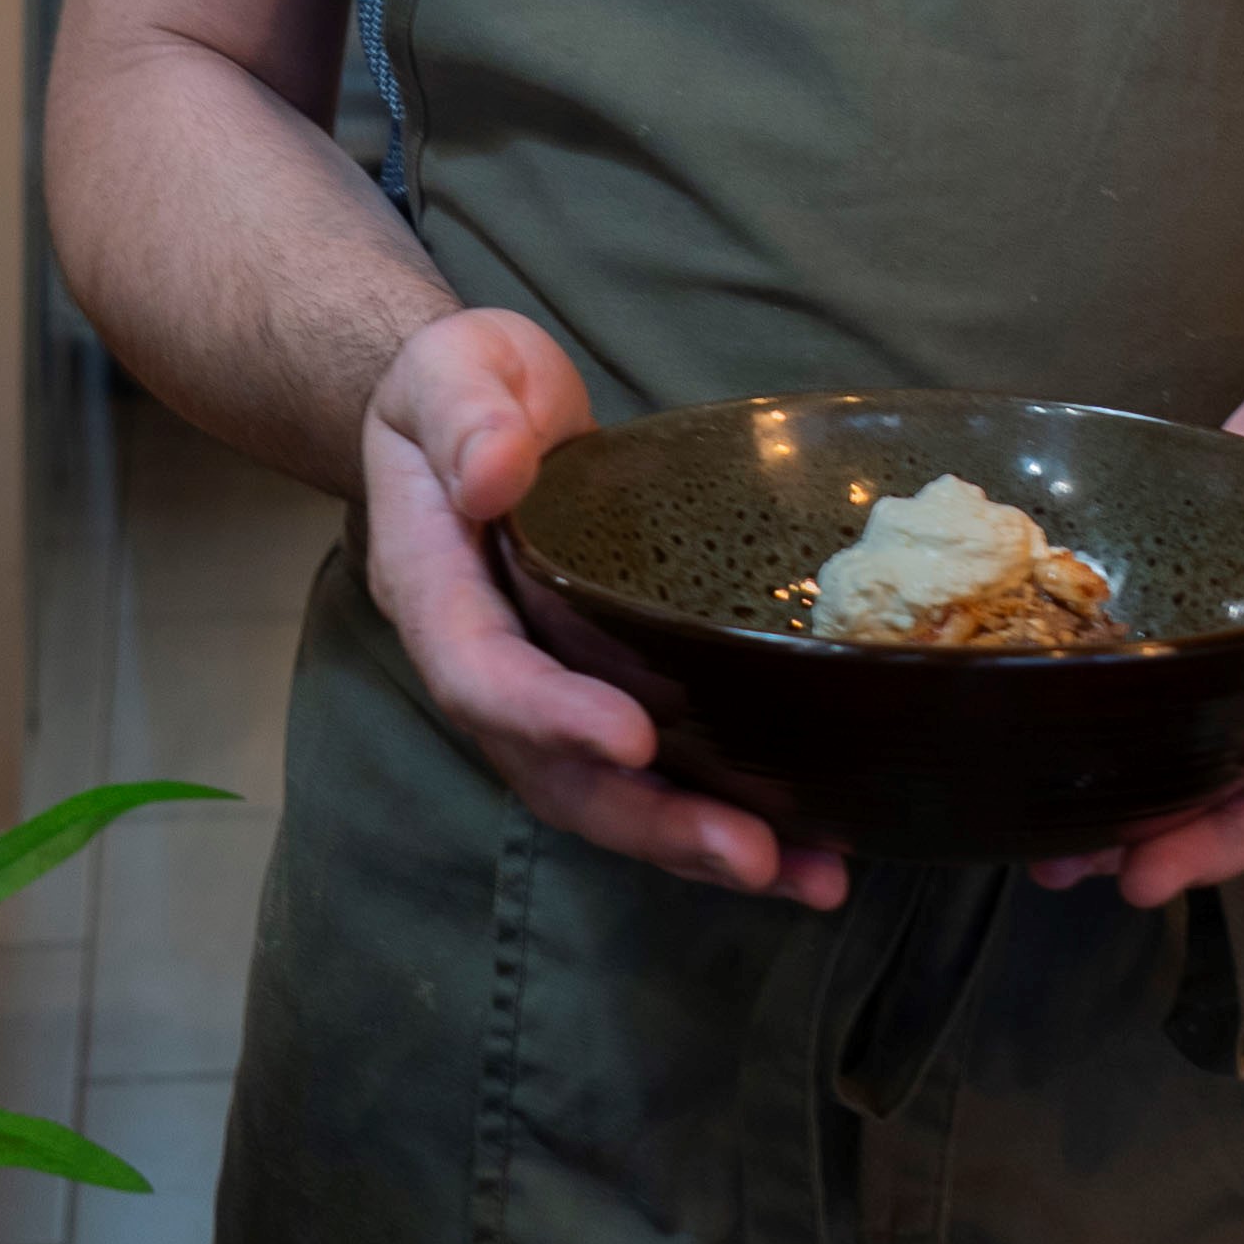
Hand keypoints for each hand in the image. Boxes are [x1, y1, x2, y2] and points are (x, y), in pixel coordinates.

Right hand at [362, 309, 849, 910]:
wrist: (472, 411)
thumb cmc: (463, 386)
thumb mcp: (453, 366)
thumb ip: (467, 414)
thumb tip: (494, 475)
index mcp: (434, 590)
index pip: (481, 674)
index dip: (549, 716)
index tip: (633, 737)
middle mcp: (484, 665)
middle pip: (552, 773)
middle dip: (650, 822)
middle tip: (751, 854)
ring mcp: (545, 688)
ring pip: (607, 795)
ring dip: (699, 846)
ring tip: (809, 877)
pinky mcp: (603, 688)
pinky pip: (654, 772)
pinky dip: (721, 812)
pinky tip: (809, 847)